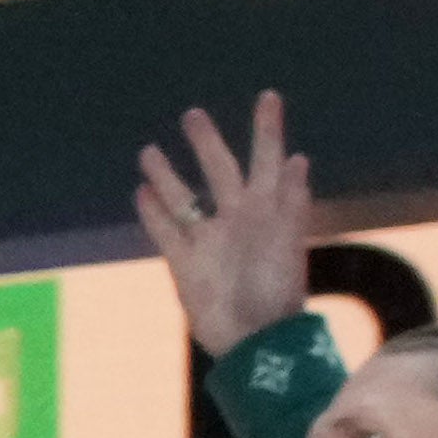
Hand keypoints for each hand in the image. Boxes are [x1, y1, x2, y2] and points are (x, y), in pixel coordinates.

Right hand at [138, 91, 313, 357]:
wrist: (253, 342)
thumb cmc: (277, 293)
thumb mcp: (287, 243)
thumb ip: (290, 202)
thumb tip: (296, 159)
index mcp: (267, 209)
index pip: (266, 158)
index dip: (268, 128)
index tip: (269, 96)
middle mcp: (237, 219)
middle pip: (218, 171)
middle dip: (206, 143)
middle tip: (192, 115)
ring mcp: (209, 241)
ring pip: (184, 199)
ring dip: (167, 175)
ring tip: (148, 151)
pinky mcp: (185, 265)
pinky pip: (165, 233)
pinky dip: (152, 214)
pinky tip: (140, 193)